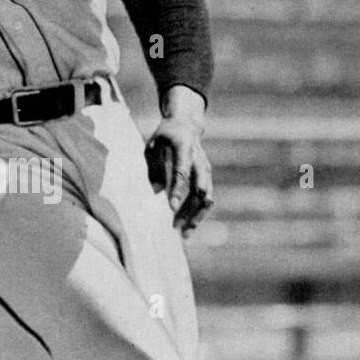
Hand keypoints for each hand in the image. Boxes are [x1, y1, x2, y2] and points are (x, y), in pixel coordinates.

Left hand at [145, 87, 213, 238]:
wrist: (186, 125)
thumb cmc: (164, 137)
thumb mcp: (152, 146)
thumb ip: (153, 168)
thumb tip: (156, 192)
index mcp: (184, 148)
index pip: (182, 172)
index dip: (177, 191)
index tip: (170, 208)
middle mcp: (199, 160)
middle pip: (200, 189)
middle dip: (189, 210)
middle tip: (176, 227)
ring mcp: (206, 169)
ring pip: (207, 197)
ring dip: (196, 217)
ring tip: (184, 234)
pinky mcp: (207, 176)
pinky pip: (207, 198)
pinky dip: (199, 213)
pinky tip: (188, 226)